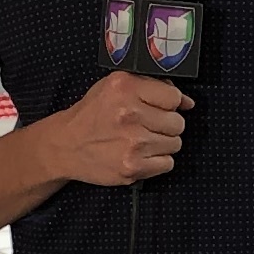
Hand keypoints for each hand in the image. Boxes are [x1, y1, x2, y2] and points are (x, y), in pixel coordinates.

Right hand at [47, 72, 189, 187]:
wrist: (66, 145)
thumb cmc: (93, 115)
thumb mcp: (115, 87)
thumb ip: (152, 87)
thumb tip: (188, 102)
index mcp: (125, 87)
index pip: (174, 96)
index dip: (168, 105)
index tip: (158, 109)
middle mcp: (129, 113)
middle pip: (177, 123)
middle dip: (166, 126)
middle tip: (146, 128)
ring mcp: (132, 142)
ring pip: (175, 144)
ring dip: (162, 144)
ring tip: (140, 142)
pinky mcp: (132, 166)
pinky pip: (168, 163)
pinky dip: (157, 162)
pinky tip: (140, 156)